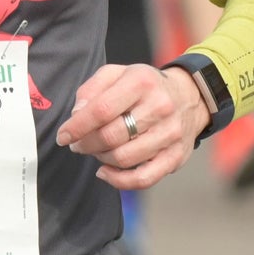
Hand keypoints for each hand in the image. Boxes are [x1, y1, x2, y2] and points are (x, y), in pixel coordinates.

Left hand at [57, 62, 209, 192]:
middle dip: (86, 144)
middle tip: (78, 144)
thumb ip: (92, 89)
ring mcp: (170, 134)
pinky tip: (105, 172)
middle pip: (111, 136)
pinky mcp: (176, 156)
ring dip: (101, 158)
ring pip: (124, 158)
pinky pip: (144, 178)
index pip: (101, 110)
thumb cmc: (146, 87)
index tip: (63, 136)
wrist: (190, 97)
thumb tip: (77, 116)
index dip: (77, 127)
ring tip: (96, 151)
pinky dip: (119, 181)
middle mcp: (160, 107)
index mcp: (141, 82)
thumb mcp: (118, 73)